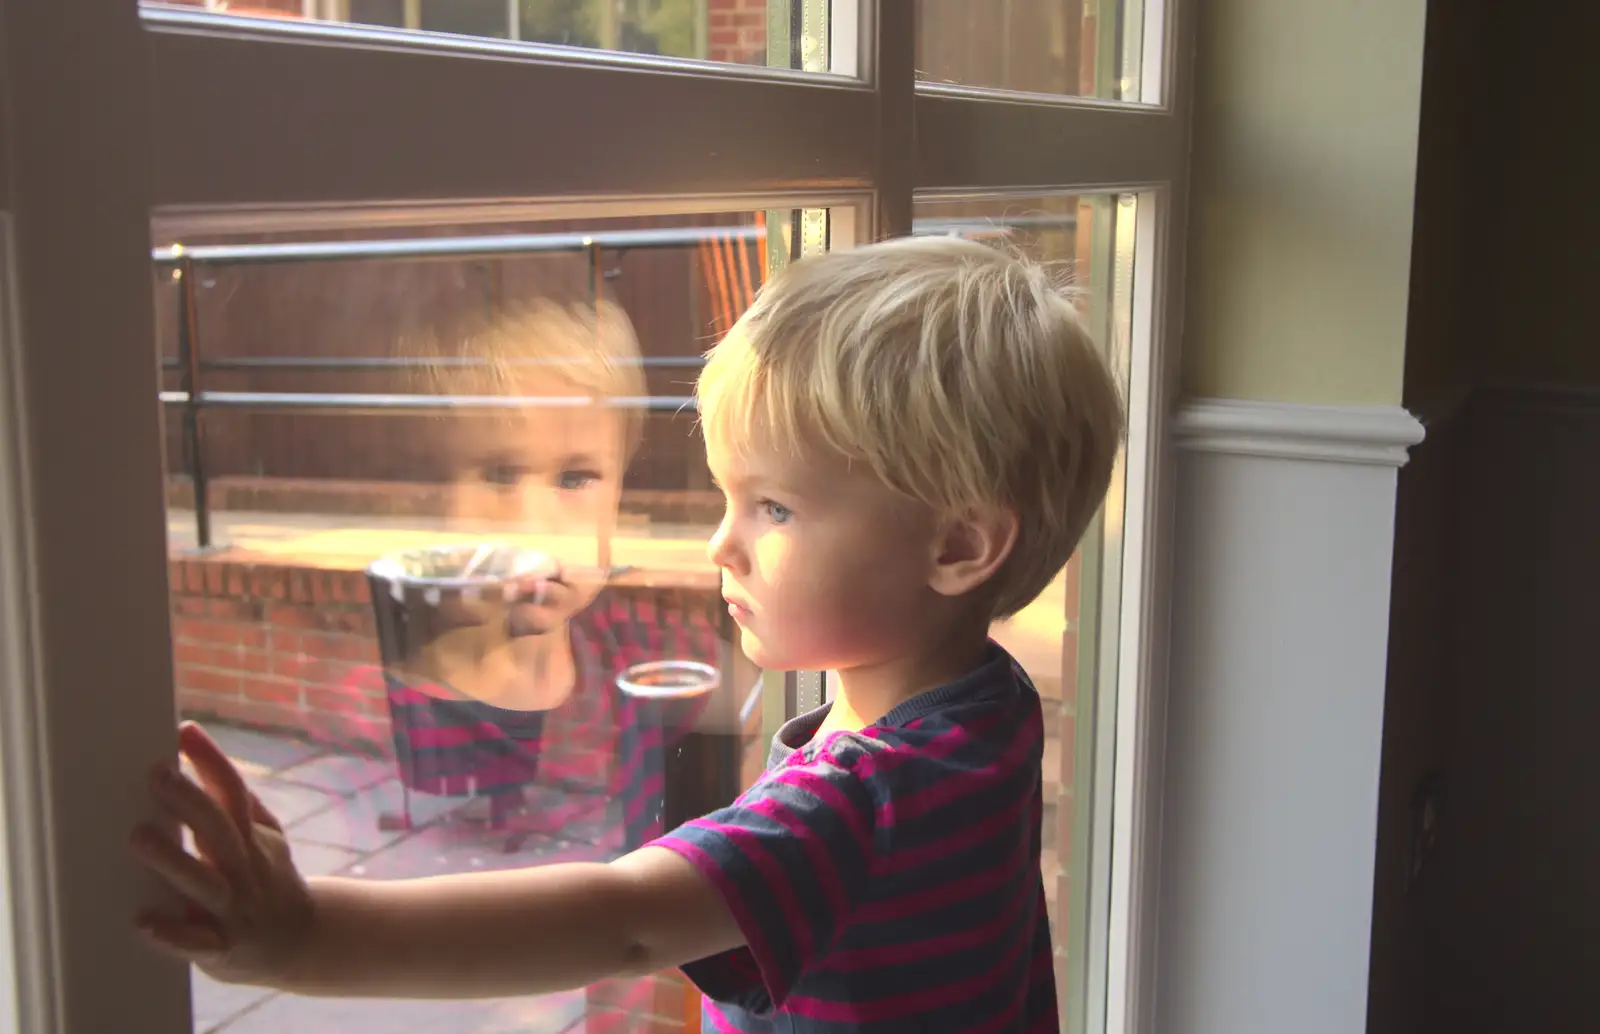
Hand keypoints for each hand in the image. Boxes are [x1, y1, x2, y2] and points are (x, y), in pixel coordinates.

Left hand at [130, 721, 314, 987]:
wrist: (301, 942)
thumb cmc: (269, 880)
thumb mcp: (266, 838)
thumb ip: (237, 803)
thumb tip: (200, 754)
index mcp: (252, 838)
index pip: (234, 792)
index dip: (211, 761)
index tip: (185, 731)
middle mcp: (245, 868)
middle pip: (218, 830)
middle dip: (188, 800)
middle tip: (156, 774)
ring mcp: (235, 908)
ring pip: (204, 882)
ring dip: (173, 861)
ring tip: (138, 837)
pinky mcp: (223, 947)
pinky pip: (197, 942)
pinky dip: (172, 933)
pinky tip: (143, 922)